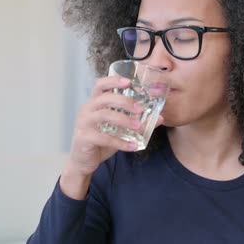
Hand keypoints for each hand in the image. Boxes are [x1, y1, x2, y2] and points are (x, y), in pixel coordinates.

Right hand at [60, 76, 162, 198]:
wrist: (83, 162)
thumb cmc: (101, 141)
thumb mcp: (119, 130)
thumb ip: (137, 122)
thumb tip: (160, 118)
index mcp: (94, 103)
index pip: (100, 85)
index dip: (114, 81)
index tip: (129, 81)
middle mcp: (87, 110)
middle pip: (105, 98)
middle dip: (124, 101)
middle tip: (140, 108)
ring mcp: (83, 123)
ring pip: (104, 115)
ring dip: (124, 120)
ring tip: (138, 126)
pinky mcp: (84, 138)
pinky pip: (104, 138)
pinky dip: (120, 142)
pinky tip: (133, 146)